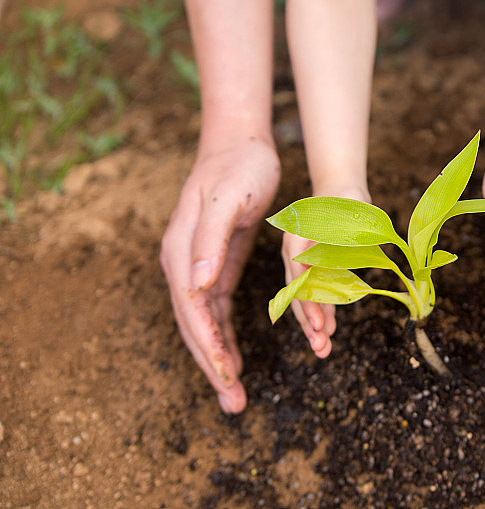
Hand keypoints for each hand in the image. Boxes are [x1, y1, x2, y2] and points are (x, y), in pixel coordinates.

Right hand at [161, 135, 279, 413]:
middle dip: (213, 365)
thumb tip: (198, 283)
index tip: (228, 376)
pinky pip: (214, 310)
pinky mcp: (214, 265)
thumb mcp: (229, 198)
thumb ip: (211, 240)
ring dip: (217, 358)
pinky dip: (222, 336)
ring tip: (234, 393)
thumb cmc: (239, 168)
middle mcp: (182, 262)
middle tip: (233, 403)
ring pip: (203, 323)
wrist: (239, 144)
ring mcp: (195, 265)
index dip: (210, 347)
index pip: (193, 310)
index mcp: (182, 250)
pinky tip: (234, 357)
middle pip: (193, 325)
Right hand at [281, 185, 370, 357]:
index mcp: (298, 237)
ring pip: (305, 298)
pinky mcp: (316, 271)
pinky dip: (324, 314)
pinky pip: (318, 295)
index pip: (299, 273)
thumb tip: (351, 245)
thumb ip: (347, 225)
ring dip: (313, 324)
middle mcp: (295, 253)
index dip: (307, 299)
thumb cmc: (345, 197)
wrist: (339, 192)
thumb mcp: (350, 205)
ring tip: (322, 349)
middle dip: (308, 320)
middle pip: (298, 291)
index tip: (317, 322)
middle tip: (319, 344)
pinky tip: (329, 334)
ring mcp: (303, 264)